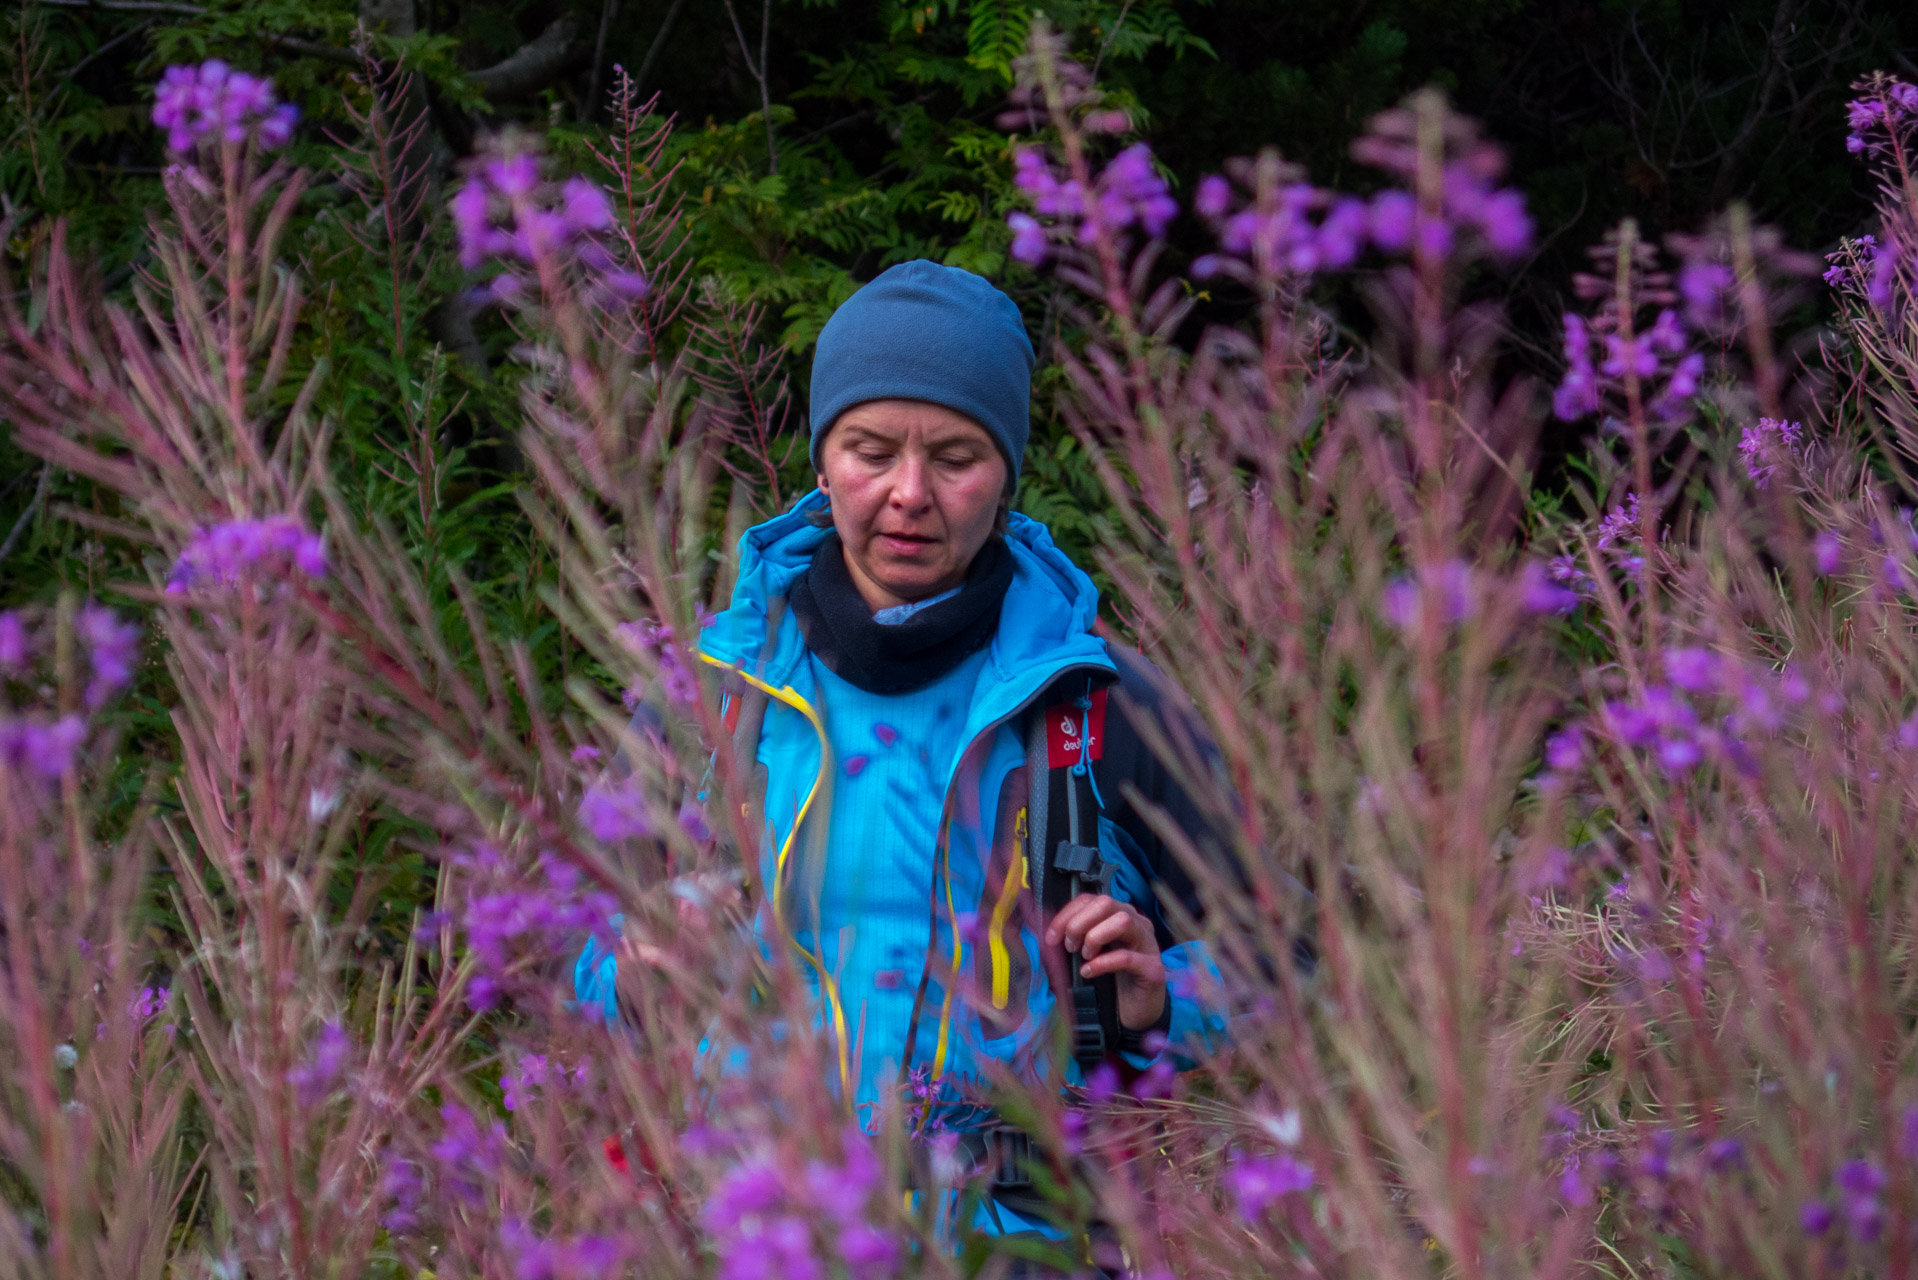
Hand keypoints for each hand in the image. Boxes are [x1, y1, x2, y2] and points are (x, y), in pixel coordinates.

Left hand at [1044, 894, 1166, 1031]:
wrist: (1136, 1014)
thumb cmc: (1111, 982)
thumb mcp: (1087, 956)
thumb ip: (1072, 941)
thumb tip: (1046, 932)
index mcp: (1119, 916)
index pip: (1091, 900)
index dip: (1067, 914)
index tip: (1051, 936)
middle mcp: (1137, 924)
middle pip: (1106, 903)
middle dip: (1079, 922)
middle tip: (1069, 946)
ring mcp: (1147, 943)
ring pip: (1122, 921)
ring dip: (1095, 937)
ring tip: (1084, 956)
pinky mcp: (1152, 968)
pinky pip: (1126, 957)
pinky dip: (1102, 963)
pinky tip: (1089, 972)